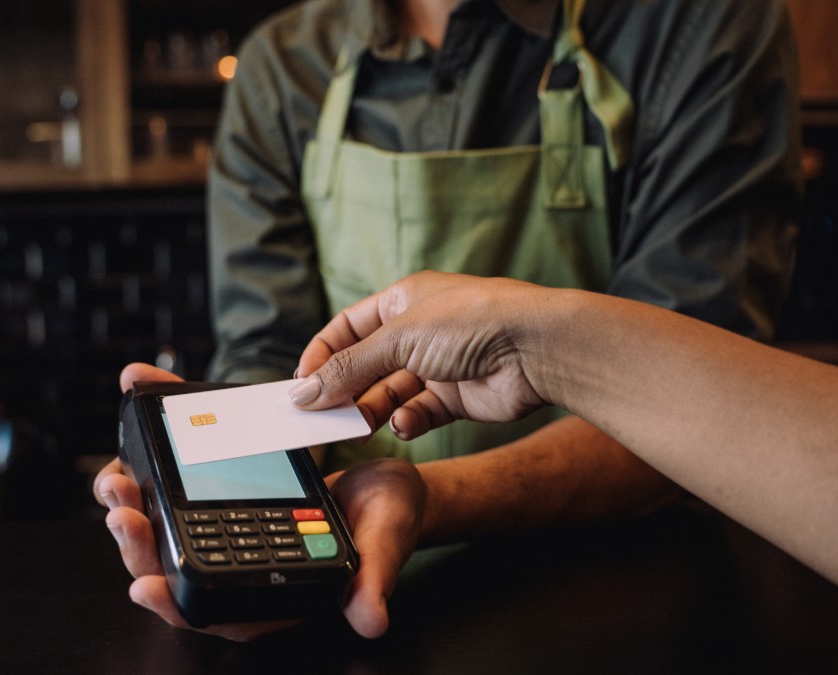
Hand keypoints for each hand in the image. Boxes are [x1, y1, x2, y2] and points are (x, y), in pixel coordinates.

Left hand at [93, 363, 423, 639]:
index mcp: (263, 588)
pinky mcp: (214, 487)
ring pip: (157, 519)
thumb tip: (371, 621)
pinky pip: (174, 467)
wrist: (388, 480)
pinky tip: (139, 388)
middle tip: (121, 503)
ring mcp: (218, 523)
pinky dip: (154, 431)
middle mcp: (232, 561)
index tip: (144, 585)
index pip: (206, 608)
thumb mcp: (382, 542)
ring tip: (114, 473)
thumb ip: (372, 579)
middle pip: (166, 563)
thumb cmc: (385, 519)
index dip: (170, 602)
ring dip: (129, 496)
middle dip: (135, 539)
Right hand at [291, 271, 552, 438]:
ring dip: (372, 409)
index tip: (301, 385)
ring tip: (359, 426)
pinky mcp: (458, 397)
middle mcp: (420, 331)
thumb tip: (305, 391)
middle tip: (322, 416)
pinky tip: (405, 422)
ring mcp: (440, 365)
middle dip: (344, 389)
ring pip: (390, 393)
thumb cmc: (471, 322)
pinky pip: (420, 413)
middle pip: (366, 365)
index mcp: (403, 301)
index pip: (347, 328)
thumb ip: (348, 368)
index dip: (322, 355)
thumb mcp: (397, 338)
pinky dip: (408, 420)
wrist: (536, 348)